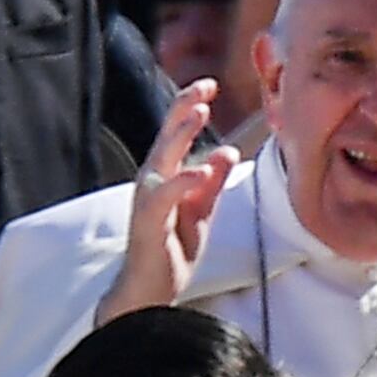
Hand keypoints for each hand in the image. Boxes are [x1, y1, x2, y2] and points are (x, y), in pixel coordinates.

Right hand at [100, 80, 235, 323]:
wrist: (150, 291)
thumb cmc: (171, 250)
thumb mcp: (202, 211)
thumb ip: (212, 182)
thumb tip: (228, 151)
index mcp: (165, 174)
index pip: (177, 132)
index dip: (191, 106)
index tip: (211, 85)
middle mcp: (153, 180)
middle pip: (167, 134)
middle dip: (185, 107)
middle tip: (206, 86)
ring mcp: (148, 200)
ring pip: (162, 158)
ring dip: (180, 134)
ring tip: (200, 112)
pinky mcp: (149, 222)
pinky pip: (164, 196)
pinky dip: (183, 182)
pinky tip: (201, 172)